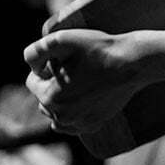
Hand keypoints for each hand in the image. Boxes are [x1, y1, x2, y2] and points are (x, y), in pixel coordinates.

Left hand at [24, 28, 146, 134]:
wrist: (132, 63)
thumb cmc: (99, 48)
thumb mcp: (63, 39)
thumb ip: (35, 51)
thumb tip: (31, 67)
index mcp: (50, 98)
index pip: (32, 82)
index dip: (44, 68)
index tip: (61, 59)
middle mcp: (61, 117)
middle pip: (43, 99)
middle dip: (51, 85)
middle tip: (72, 69)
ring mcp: (78, 124)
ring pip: (56, 114)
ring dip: (60, 101)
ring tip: (77, 82)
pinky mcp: (93, 125)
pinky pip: (72, 124)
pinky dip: (72, 113)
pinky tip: (83, 97)